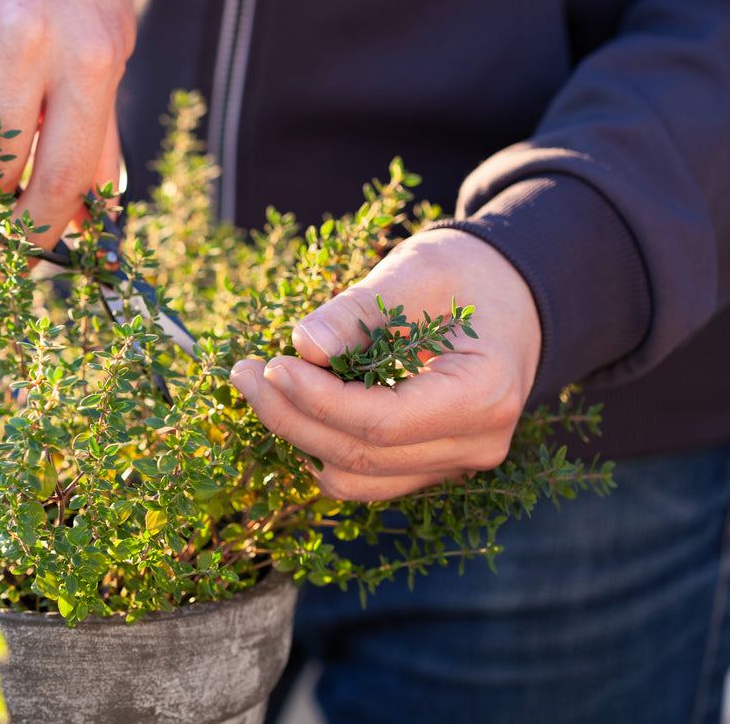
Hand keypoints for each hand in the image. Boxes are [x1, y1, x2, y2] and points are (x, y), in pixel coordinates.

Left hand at [229, 229, 541, 501]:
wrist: (509, 295)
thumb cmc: (465, 275)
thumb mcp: (416, 271)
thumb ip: (360, 310)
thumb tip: (304, 345)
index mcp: (486, 395)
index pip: (383, 422)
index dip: (317, 400)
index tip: (270, 365)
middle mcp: (478, 444)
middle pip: (363, 457)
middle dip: (291, 418)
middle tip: (241, 372)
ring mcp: (455, 463)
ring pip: (357, 480)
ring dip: (298, 437)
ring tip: (257, 384)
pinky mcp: (429, 465)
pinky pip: (365, 475)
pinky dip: (319, 446)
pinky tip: (292, 402)